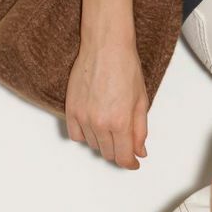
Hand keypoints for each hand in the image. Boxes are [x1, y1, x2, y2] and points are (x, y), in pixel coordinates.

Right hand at [65, 36, 148, 167]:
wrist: (106, 47)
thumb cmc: (125, 67)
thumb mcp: (141, 101)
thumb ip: (140, 130)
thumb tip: (140, 151)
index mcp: (121, 121)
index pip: (123, 157)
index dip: (130, 163)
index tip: (133, 162)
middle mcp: (100, 123)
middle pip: (108, 153)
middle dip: (119, 151)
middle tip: (125, 141)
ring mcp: (83, 117)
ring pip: (92, 145)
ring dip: (103, 142)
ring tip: (111, 125)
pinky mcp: (70, 109)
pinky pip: (75, 135)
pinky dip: (85, 135)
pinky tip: (93, 126)